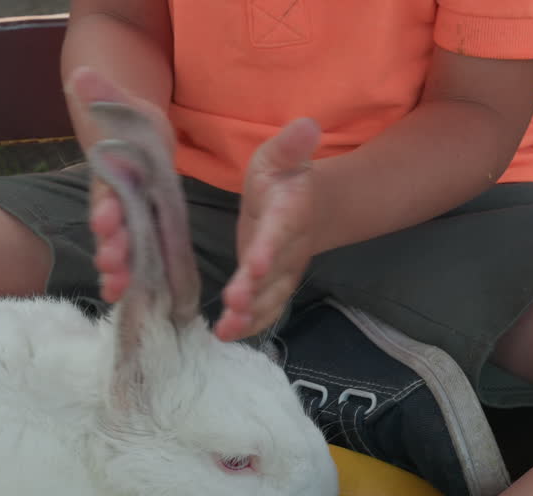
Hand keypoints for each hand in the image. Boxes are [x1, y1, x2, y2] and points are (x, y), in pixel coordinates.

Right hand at [65, 65, 174, 303]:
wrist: (139, 139)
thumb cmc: (130, 125)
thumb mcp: (123, 107)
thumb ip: (102, 96)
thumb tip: (81, 75)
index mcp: (112, 178)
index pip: (106, 195)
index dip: (105, 207)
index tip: (106, 220)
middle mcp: (116, 206)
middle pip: (112, 232)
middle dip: (111, 249)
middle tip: (111, 266)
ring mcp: (130, 223)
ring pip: (122, 252)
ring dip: (118, 271)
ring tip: (116, 290)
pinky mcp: (148, 233)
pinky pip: (142, 260)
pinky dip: (135, 278)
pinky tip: (131, 297)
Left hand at [214, 117, 321, 341]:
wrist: (301, 202)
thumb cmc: (282, 175)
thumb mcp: (281, 154)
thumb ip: (291, 144)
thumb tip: (307, 124)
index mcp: (289, 212)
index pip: (279, 232)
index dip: (268, 250)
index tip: (254, 266)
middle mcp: (289, 248)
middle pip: (274, 273)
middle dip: (254, 290)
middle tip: (233, 304)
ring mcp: (282, 271)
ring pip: (269, 297)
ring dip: (249, 314)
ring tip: (226, 329)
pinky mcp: (270, 286)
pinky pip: (264, 309)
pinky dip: (247, 324)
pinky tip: (225, 335)